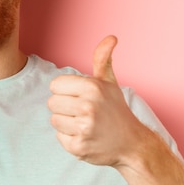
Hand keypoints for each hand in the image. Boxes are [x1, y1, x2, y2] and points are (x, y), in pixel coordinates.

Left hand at [47, 36, 144, 166]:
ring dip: (66, 123)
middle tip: (83, 112)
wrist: (132, 144)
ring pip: (54, 120)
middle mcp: (89, 107)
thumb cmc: (116, 110)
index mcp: (93, 88)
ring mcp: (84, 128)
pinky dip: (69, 138)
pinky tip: (86, 136)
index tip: (80, 97)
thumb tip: (111, 37)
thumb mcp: (109, 82)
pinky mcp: (79, 147)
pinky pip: (59, 136)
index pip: (55, 85)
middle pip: (52, 103)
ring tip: (85, 124)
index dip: (65, 91)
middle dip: (65, 107)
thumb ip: (103, 58)